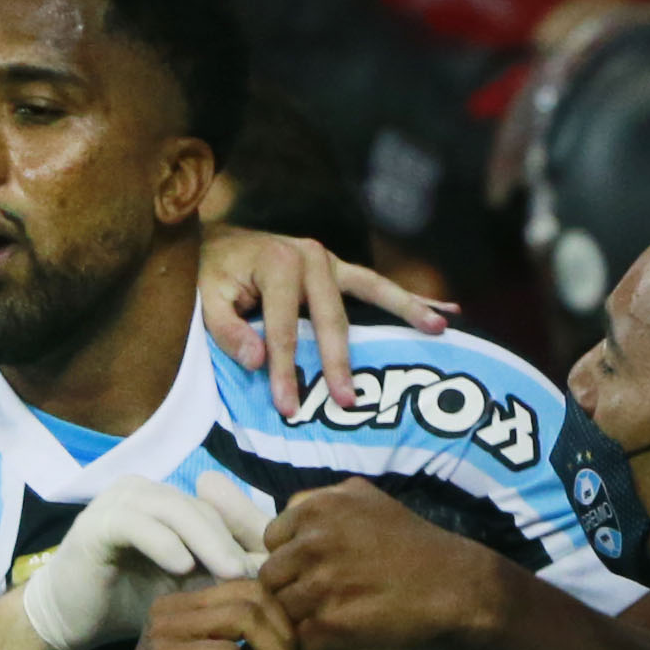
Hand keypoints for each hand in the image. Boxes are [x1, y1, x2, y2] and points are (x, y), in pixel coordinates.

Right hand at [15, 474, 272, 649]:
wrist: (71, 618)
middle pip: (201, 509)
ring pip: (174, 510)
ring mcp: (118, 502)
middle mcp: (144, 492)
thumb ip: (224, 574)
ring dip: (206, 541)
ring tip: (231, 573)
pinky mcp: (95, 522)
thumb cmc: (132, 601)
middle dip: (233, 543)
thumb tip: (282, 576)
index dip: (247, 541)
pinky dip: (162, 543)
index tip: (275, 575)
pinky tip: (182, 568)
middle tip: (261, 576)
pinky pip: (135, 524)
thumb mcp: (188, 587)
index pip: (218, 513)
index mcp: (168, 502)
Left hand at [193, 224, 446, 417]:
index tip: (287, 407)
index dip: (284, 369)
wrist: (216, 242)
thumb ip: (226, 329)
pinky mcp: (340, 269)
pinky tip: (445, 311)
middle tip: (347, 400)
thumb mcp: (204, 298)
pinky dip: (409, 299)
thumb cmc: (210, 274)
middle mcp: (310, 255)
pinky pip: (378, 287)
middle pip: (331, 316)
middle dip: (339, 361)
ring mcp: (330, 261)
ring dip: (407, 310)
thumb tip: (257, 361)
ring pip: (373, 291)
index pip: (283, 326)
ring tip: (438, 329)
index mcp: (276, 261)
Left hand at [254, 484, 510, 649]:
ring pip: (277, 609)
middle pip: (270, 575)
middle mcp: (314, 540)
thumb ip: (323, 503)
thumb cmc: (417, 547)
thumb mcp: (368, 501)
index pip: (272, 538)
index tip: (312, 570)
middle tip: (316, 602)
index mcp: (319, 507)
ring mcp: (319, 583)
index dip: (290, 558)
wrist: (460, 589)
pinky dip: (309, 644)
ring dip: (296, 619)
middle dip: (288, 589)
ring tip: (324, 622)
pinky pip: (296, 638)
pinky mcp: (329, 624)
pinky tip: (332, 640)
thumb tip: (286, 516)